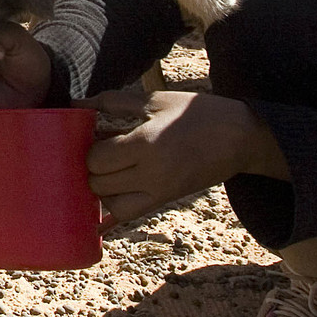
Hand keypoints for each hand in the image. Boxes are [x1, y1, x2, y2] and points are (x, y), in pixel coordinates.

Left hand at [84, 90, 289, 232]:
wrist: (240, 138)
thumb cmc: (197, 113)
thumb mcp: (155, 100)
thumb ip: (112, 101)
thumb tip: (76, 102)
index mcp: (147, 143)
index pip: (97, 158)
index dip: (88, 149)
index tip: (92, 137)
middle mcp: (151, 173)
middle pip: (99, 184)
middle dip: (91, 170)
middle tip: (96, 154)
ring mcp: (159, 191)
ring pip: (111, 206)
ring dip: (101, 191)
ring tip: (105, 172)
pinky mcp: (166, 201)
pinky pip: (129, 215)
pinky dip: (112, 214)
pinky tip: (101, 211)